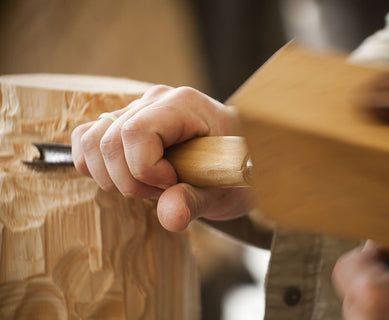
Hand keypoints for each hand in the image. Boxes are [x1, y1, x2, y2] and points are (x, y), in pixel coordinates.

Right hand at [71, 85, 252, 230]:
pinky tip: (128, 178)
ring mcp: (137, 109)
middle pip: (109, 141)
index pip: (136, 133)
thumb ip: (196, 201)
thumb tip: (170, 215)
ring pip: (91, 140)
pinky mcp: (124, 123)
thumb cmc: (233, 172)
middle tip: (163, 191)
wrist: (236, 161)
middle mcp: (156, 100)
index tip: (172, 184)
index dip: (146, 169)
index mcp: (184, 105)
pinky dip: (97, 167)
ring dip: (112, 177)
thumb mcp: (223, 192)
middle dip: (129, 181)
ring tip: (148, 186)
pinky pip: (87, 139)